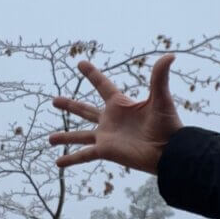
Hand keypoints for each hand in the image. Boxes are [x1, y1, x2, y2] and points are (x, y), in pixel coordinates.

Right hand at [49, 54, 182, 173]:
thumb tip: (170, 55)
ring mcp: (106, 136)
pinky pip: (84, 155)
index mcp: (120, 104)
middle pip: (84, 110)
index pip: (102, 85)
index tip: (80, 63)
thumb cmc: (167, 125)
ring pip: (79, 135)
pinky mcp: (105, 151)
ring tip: (49, 139)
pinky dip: (71, 159)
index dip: (92, 74)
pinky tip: (57, 163)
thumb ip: (160, 77)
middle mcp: (110, 120)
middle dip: (69, 105)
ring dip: (65, 137)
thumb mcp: (161, 98)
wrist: (168, 151)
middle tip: (54, 100)